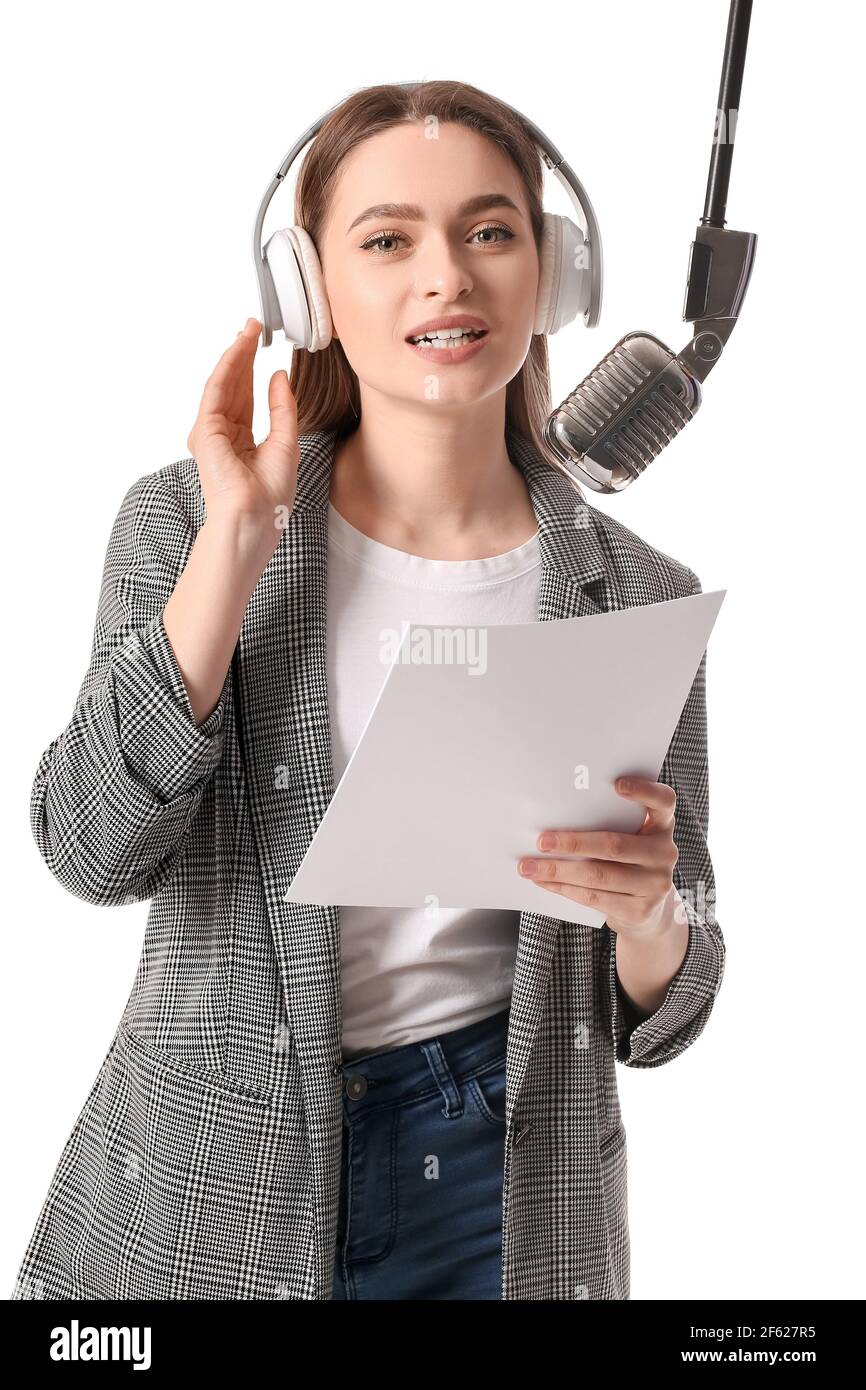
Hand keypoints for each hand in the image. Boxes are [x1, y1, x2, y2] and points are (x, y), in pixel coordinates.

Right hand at [187, 317, 298, 537]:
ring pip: (223, 384)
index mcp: (239, 443)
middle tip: (253, 326)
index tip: (261, 344)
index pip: (244, 399)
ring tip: (248, 329)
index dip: (252, 371)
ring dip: (235, 355)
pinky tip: (240, 348)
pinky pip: (217, 391)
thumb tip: (278, 375)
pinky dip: (228, 367)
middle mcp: (221, 436)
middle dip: (242, 355)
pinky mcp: (205, 431)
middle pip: (232, 387)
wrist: (254, 518)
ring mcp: (210, 434)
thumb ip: (282, 408)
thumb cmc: (270, 495)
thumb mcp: (286, 443)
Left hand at [516, 775, 679, 937]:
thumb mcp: (629, 837)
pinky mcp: (640, 910)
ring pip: (599, 875)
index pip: (662, 801)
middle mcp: (664, 852)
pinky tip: (544, 882)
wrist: (648, 910)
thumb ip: (609, 823)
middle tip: (541, 840)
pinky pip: (594, 898)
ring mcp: (655, 884)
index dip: (643, 790)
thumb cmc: (627, 861)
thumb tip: (554, 816)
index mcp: (662, 825)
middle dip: (573, 843)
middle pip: (615, 845)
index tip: (615, 784)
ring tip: (529, 867)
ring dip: (558, 870)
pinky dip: (564, 888)